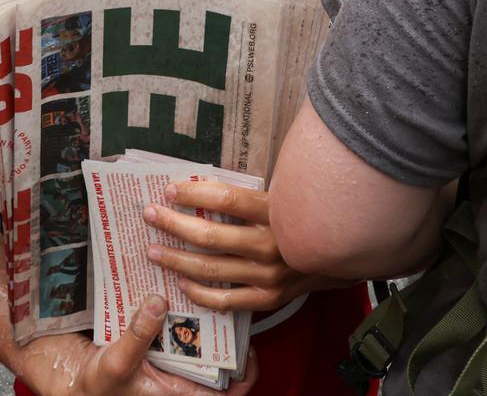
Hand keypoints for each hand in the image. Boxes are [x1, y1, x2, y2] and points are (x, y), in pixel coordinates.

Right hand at [36, 299, 259, 395]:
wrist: (76, 381)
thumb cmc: (98, 385)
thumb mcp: (116, 362)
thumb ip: (138, 334)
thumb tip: (159, 303)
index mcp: (178, 393)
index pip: (226, 394)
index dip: (245, 376)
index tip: (249, 352)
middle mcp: (179, 379)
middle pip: (218, 361)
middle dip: (225, 336)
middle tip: (228, 307)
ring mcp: (170, 365)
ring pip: (199, 345)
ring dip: (203, 322)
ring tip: (207, 295)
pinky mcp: (158, 350)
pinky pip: (177, 335)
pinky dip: (180, 317)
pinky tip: (178, 295)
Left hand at [142, 182, 328, 313]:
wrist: (336, 256)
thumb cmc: (299, 220)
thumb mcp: (281, 199)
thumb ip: (247, 196)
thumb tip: (197, 185)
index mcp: (276, 212)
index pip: (227, 200)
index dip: (194, 193)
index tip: (170, 189)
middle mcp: (272, 244)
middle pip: (211, 236)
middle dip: (174, 224)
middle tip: (150, 215)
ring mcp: (269, 275)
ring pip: (211, 270)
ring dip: (177, 260)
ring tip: (153, 250)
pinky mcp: (268, 299)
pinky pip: (225, 300)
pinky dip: (200, 293)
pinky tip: (181, 282)